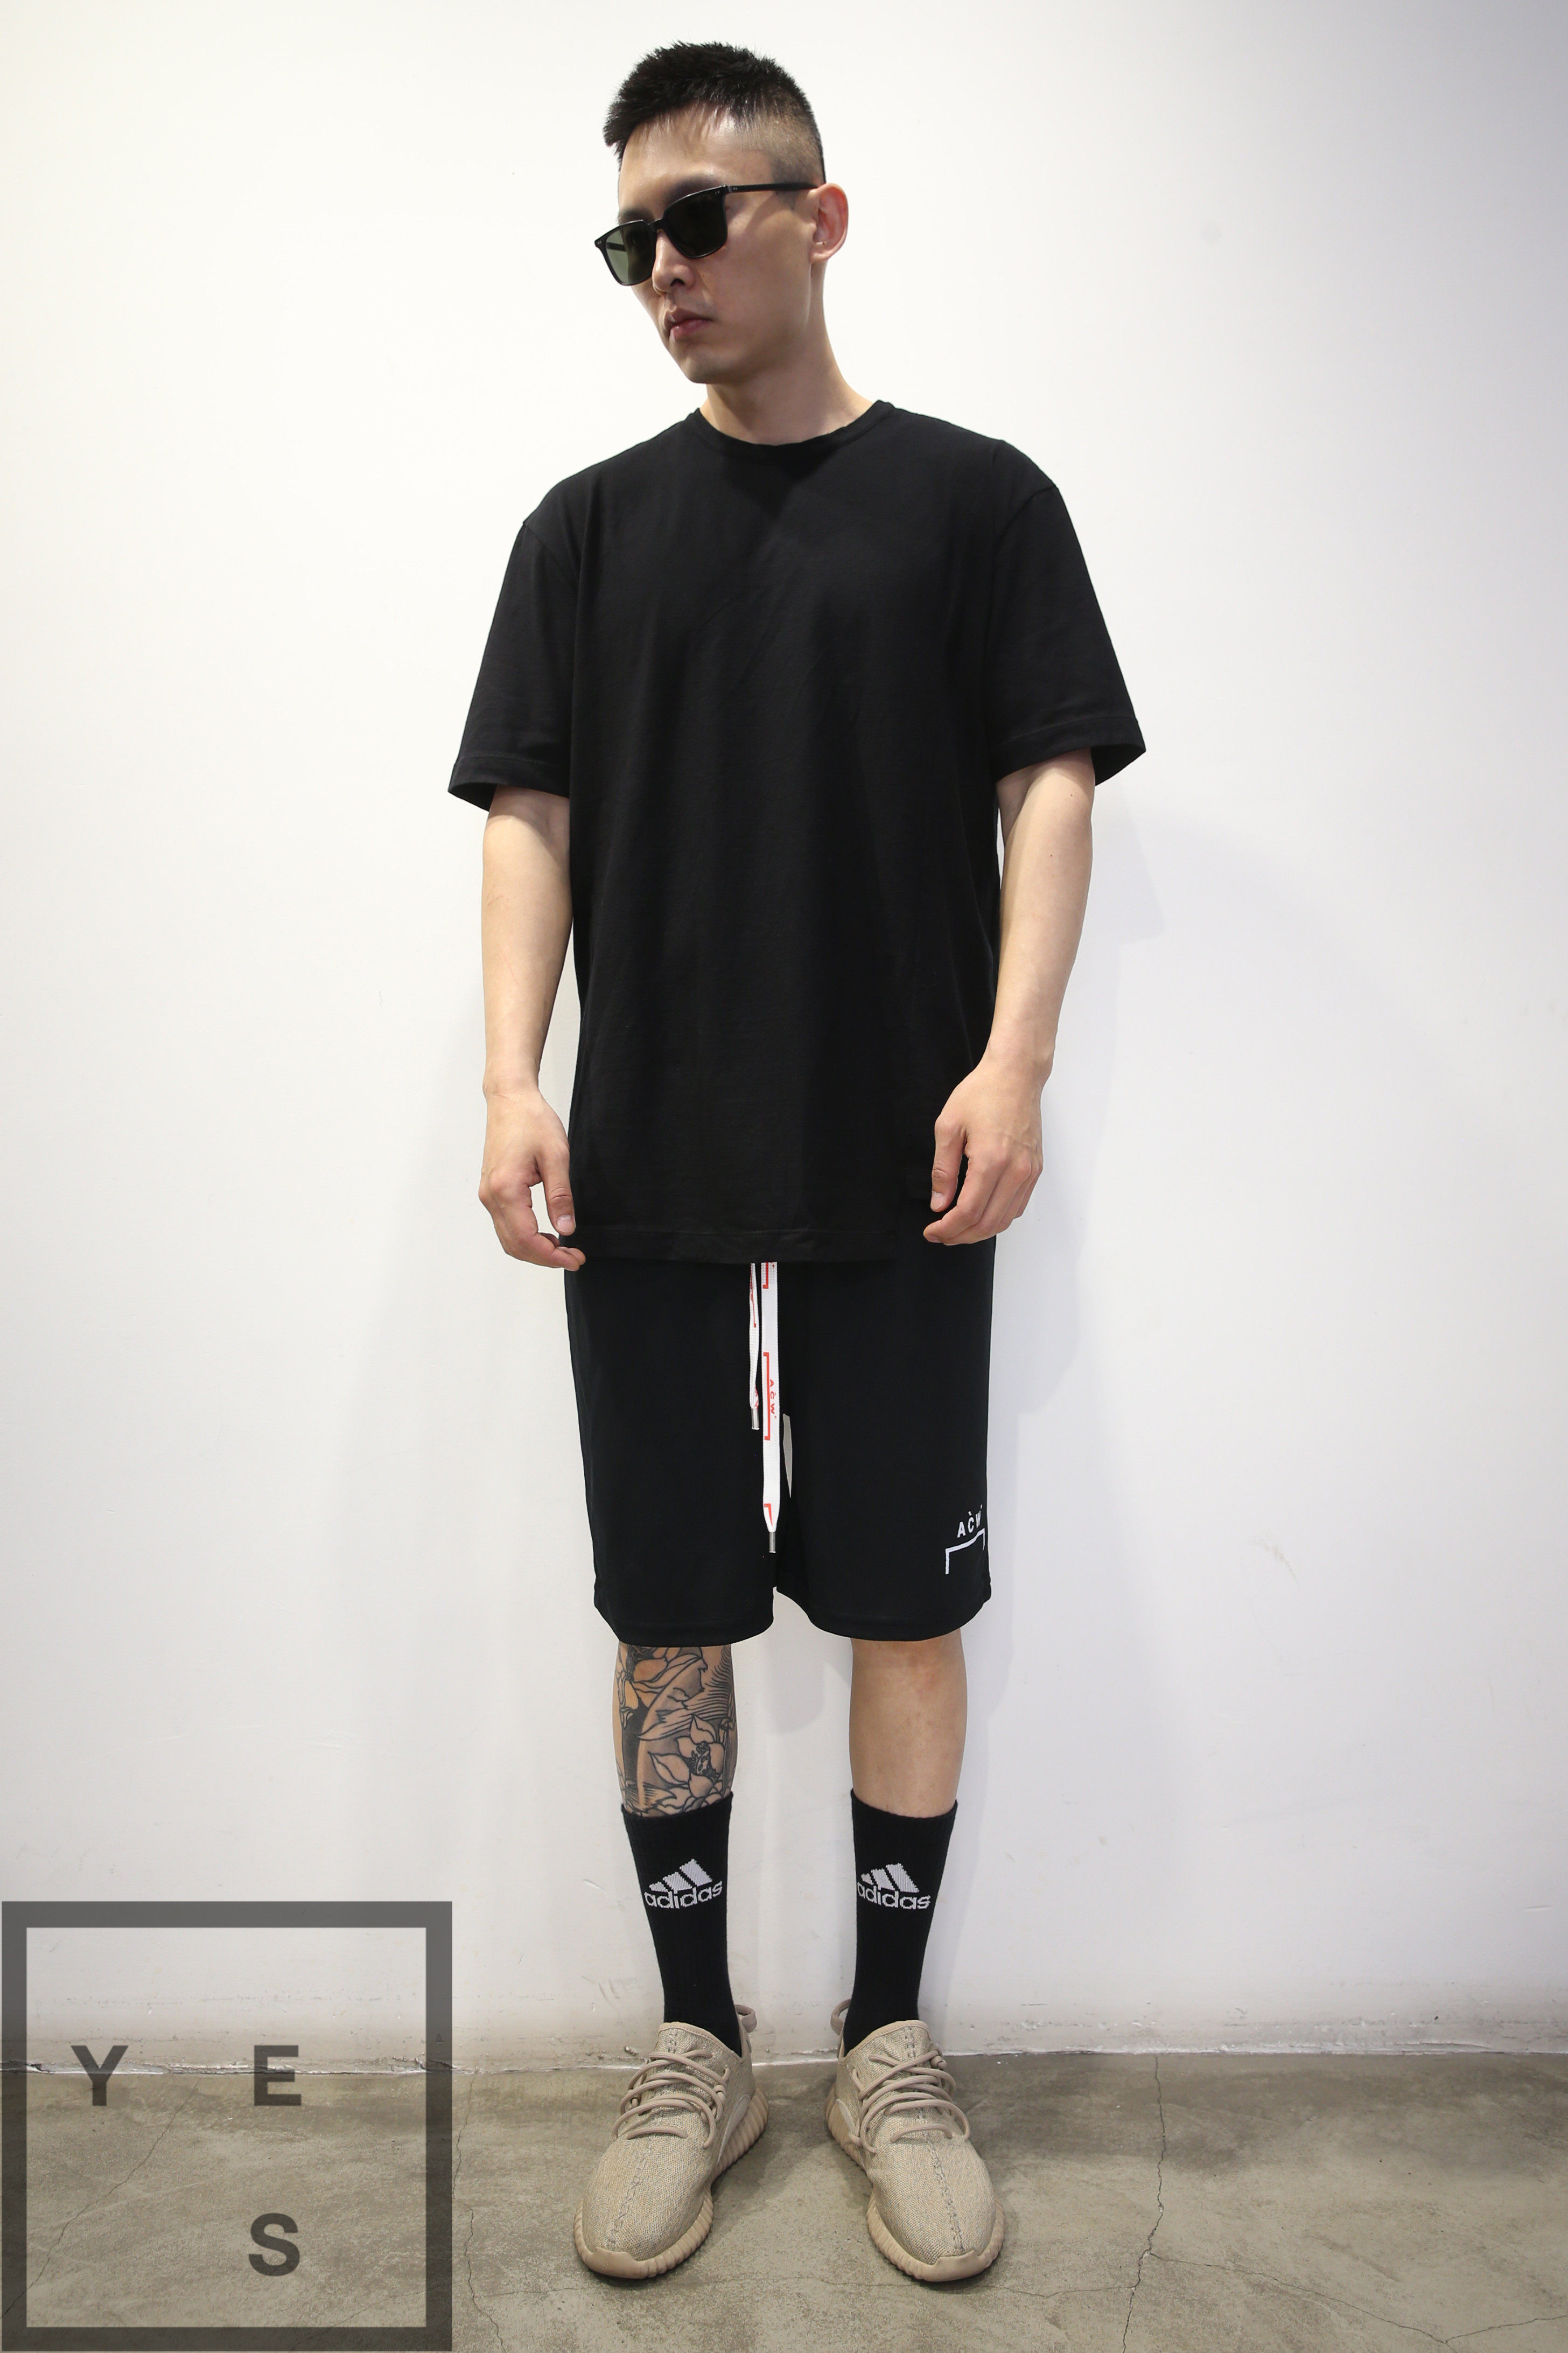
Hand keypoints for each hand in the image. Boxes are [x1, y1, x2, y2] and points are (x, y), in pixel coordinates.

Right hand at [478, 1086, 585, 1268]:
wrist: (510, 1099)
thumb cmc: (531, 1121)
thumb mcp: (556, 1156)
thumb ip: (560, 1196)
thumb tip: (566, 1229)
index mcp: (506, 1189)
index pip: (526, 1239)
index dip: (552, 1256)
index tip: (575, 1258)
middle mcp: (491, 1196)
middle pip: (514, 1245)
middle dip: (545, 1258)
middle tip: (573, 1258)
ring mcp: (488, 1194)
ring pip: (508, 1238)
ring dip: (535, 1250)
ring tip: (563, 1249)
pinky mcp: (491, 1190)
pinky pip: (505, 1225)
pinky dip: (525, 1237)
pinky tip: (546, 1234)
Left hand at [924, 1052, 1045, 1244]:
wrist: (1016, 1074)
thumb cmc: (982, 1092)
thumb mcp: (948, 1126)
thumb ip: (943, 1170)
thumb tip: (939, 1203)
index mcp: (991, 1160)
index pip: (969, 1212)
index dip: (947, 1228)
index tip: (931, 1231)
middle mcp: (1015, 1170)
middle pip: (988, 1223)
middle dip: (961, 1236)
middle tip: (941, 1235)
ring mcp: (1029, 1171)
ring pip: (1005, 1220)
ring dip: (980, 1232)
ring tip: (957, 1229)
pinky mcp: (1035, 1169)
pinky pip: (1018, 1206)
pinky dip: (998, 1218)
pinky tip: (981, 1214)